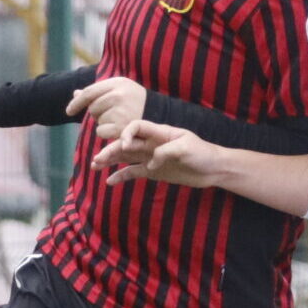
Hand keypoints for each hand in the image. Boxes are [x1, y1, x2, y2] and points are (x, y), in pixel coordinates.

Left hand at [65, 76, 148, 140]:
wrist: (159, 113)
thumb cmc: (135, 100)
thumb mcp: (119, 89)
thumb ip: (97, 92)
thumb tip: (75, 94)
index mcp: (118, 83)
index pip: (89, 92)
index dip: (76, 103)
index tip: (68, 111)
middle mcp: (118, 96)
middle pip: (92, 108)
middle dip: (97, 112)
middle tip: (113, 113)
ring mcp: (121, 112)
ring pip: (97, 120)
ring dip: (104, 122)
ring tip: (121, 119)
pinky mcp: (122, 128)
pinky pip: (101, 131)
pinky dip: (106, 132)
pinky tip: (120, 128)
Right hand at [93, 119, 220, 187]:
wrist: (213, 169)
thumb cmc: (202, 153)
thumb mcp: (187, 148)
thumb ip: (166, 151)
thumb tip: (150, 163)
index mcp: (159, 132)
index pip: (137, 127)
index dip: (127, 133)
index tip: (124, 145)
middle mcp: (151, 143)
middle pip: (126, 144)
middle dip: (111, 150)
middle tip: (97, 160)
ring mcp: (151, 157)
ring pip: (126, 157)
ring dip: (110, 160)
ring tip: (94, 165)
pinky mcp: (153, 172)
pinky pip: (133, 172)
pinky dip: (121, 176)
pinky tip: (109, 181)